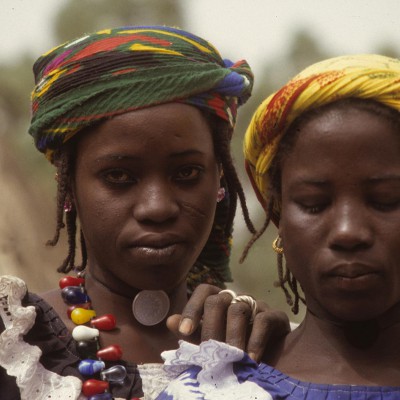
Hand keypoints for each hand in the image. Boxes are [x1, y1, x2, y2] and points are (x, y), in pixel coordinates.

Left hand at [166, 283, 290, 361]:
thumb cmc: (234, 349)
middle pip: (218, 300)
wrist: (272, 360)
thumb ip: (193, 333)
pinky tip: (251, 358)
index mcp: (219, 301)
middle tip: (211, 352)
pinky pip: (263, 320)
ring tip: (232, 359)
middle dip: (210, 327)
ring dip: (232, 336)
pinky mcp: (276, 316)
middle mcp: (237, 299)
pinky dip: (255, 340)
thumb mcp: (211, 343)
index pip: (203, 291)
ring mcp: (257, 305)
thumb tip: (170, 321)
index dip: (192, 309)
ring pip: (238, 309)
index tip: (183, 332)